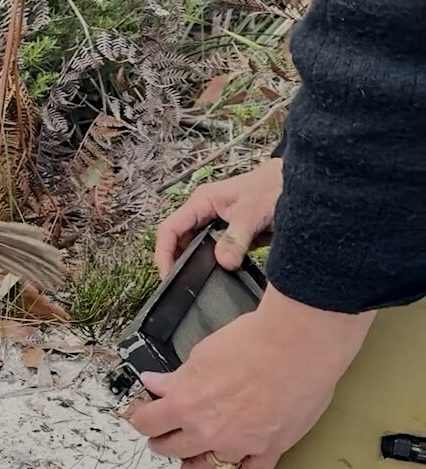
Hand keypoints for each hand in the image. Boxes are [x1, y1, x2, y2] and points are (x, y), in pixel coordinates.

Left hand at [126, 287, 372, 468]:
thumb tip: (153, 383)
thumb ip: (176, 378)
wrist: (298, 345)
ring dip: (194, 468)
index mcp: (184, 404)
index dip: (142, 419)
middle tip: (162, 440)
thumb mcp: (200, 355)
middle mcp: (207, 430)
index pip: (148, 422)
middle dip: (164, 443)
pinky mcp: (270, 448)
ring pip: (209, 465)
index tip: (142, 417)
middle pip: (174, 448)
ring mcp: (239, 444)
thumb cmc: (248, 342)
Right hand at [154, 158, 282, 274]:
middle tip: (181, 283)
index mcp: (202, 202)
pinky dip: (218, 264)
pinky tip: (219, 275)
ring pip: (199, 247)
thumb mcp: (252, 213)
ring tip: (197, 282)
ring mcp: (220, 224)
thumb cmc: (275, 187)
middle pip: (180, 239)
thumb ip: (236, 239)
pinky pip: (219, 252)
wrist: (303, 184)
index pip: (170, 229)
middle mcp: (207, 212)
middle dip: (178, 260)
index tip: (168, 274)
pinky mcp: (235, 235)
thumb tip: (223, 263)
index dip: (164, 252)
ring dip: (198, 262)